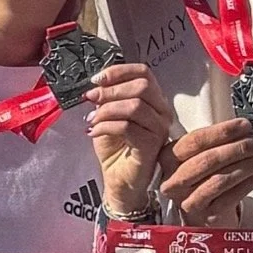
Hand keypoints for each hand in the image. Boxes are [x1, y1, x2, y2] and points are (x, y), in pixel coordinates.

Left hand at [83, 62, 178, 217]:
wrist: (119, 181)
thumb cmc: (116, 149)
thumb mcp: (108, 116)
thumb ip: (106, 98)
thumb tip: (96, 85)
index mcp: (153, 100)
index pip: (144, 73)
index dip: (119, 71)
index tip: (97, 79)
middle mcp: (162, 112)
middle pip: (142, 86)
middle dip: (111, 90)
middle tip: (91, 98)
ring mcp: (160, 129)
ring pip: (135, 106)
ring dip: (106, 110)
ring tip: (91, 120)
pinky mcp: (152, 146)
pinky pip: (128, 127)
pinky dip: (106, 126)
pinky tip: (94, 132)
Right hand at [160, 117, 252, 227]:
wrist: (202, 212)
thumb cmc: (202, 178)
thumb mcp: (200, 155)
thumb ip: (216, 141)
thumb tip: (246, 130)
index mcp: (168, 158)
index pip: (196, 140)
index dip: (223, 131)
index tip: (245, 126)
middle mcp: (174, 180)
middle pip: (209, 160)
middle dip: (240, 148)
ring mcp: (188, 200)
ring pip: (222, 179)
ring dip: (249, 165)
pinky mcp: (206, 214)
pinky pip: (232, 196)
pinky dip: (252, 181)